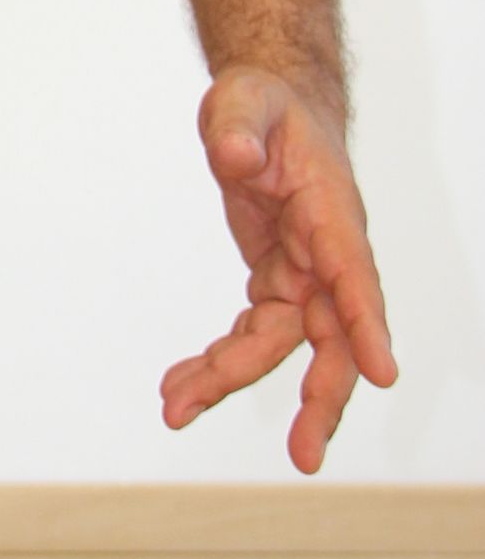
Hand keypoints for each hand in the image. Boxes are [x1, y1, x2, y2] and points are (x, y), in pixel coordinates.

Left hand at [161, 65, 397, 472]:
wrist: (267, 113)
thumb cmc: (263, 106)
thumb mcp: (244, 100)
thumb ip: (239, 125)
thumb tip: (230, 155)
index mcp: (331, 215)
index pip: (355, 275)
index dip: (368, 325)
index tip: (383, 375)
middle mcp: (326, 256)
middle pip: (333, 338)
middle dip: (321, 400)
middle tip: (304, 458)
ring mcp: (302, 276)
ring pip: (279, 347)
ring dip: (231, 381)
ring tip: (174, 409)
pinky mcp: (274, 284)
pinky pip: (250, 335)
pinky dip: (216, 363)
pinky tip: (178, 387)